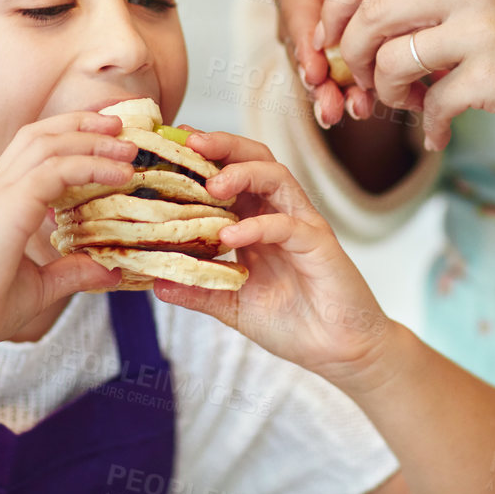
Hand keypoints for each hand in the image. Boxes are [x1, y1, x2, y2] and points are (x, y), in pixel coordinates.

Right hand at [0, 111, 130, 355]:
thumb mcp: (38, 288)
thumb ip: (71, 273)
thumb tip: (109, 271)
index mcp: (0, 201)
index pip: (35, 149)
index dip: (70, 136)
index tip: (107, 139)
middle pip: (42, 134)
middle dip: (83, 124)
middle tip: (120, 128)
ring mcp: (0, 192)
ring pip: (49, 142)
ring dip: (92, 139)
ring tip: (126, 147)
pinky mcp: (9, 205)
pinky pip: (56, 170)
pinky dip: (90, 165)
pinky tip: (118, 174)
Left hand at [151, 128, 395, 387]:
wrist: (340, 351)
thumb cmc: (293, 323)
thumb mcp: (233, 306)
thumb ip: (199, 290)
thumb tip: (155, 280)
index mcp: (257, 221)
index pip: (231, 173)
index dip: (203, 157)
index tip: (170, 146)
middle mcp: (280, 214)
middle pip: (255, 159)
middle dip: (223, 145)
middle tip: (190, 142)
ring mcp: (301, 225)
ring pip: (276, 177)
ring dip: (242, 173)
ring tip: (212, 185)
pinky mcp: (319, 244)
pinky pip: (288, 224)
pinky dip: (259, 225)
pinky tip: (233, 235)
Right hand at [273, 0, 391, 128]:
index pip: (296, 14)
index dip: (305, 46)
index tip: (316, 73)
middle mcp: (294, 14)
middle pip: (303, 52)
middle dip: (318, 84)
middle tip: (331, 107)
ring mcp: (307, 39)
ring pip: (318, 71)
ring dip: (334, 96)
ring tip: (354, 112)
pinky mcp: (325, 57)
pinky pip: (333, 78)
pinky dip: (348, 95)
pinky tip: (361, 110)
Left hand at [318, 0, 494, 151]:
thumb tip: (368, 19)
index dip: (337, 7)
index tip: (329, 39)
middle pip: (370, 12)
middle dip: (348, 53)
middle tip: (359, 81)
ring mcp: (482, 29)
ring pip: (390, 59)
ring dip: (382, 92)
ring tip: (404, 105)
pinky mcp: (493, 76)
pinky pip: (431, 104)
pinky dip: (426, 126)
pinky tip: (437, 135)